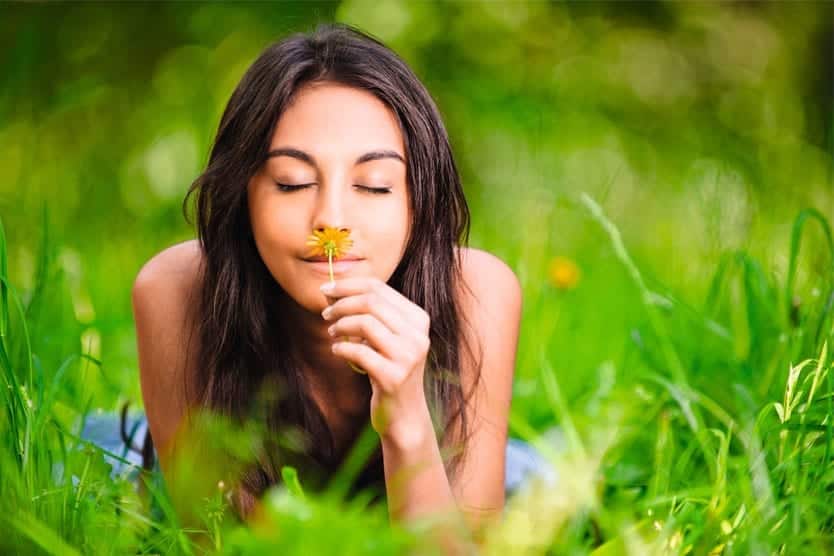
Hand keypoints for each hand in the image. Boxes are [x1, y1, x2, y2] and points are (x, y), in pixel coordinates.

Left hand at [320, 277, 432, 439]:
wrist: (404, 413)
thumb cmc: (389, 369)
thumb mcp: (386, 337)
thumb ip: (368, 314)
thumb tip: (331, 290)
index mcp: (418, 318)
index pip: (378, 287)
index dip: (347, 285)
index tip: (325, 289)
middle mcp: (417, 335)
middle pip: (370, 302)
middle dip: (341, 303)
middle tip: (325, 313)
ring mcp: (408, 356)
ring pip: (365, 323)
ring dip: (340, 325)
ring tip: (332, 333)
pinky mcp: (394, 377)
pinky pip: (359, 352)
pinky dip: (341, 348)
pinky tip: (336, 351)